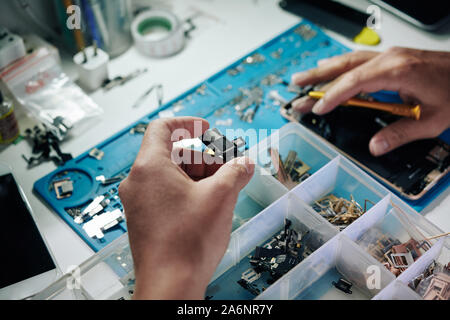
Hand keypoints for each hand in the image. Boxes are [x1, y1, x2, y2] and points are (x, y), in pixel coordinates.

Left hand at [119, 117, 254, 299]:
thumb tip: (244, 164)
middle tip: (230, 166)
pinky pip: (168, 193)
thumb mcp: (220, 197)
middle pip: (173, 154)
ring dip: (200, 175)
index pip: (162, 128)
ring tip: (226, 186)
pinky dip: (190, 191)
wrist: (170, 284)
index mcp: (149, 167)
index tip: (207, 127)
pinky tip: (212, 202)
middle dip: (205, 157)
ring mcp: (140, 202)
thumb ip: (235, 171)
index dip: (188, 122)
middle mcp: (138, 182)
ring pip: (172, 175)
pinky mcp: (146, 219)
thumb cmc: (186, 243)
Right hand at [291, 48, 449, 155]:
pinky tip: (331, 68)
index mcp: (398, 72)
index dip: (332, 96)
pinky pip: (360, 59)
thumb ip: (401, 133)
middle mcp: (391, 59)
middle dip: (318, 77)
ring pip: (350, 60)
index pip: (354, 82)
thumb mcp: (433, 119)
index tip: (317, 109)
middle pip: (345, 66)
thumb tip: (375, 146)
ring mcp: (391, 56)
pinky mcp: (393, 58)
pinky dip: (341, 65)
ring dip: (325, 69)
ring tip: (304, 78)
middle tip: (296, 85)